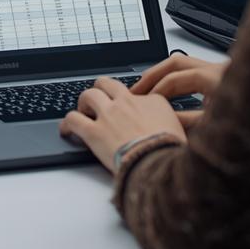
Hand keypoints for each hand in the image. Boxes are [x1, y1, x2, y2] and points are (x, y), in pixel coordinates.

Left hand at [59, 76, 185, 171]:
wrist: (159, 164)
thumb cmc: (172, 153)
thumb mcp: (182, 132)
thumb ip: (171, 123)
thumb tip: (168, 127)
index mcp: (152, 101)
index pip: (137, 94)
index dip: (129, 102)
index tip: (127, 111)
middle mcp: (128, 102)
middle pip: (107, 84)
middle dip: (100, 89)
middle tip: (98, 100)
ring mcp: (109, 115)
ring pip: (88, 95)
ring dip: (83, 103)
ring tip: (82, 112)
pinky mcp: (93, 131)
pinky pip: (73, 119)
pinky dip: (67, 123)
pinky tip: (66, 129)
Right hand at [131, 54, 228, 129]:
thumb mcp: (215, 129)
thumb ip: (186, 122)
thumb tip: (162, 119)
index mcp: (219, 79)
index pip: (177, 78)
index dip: (156, 91)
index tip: (144, 103)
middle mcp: (221, 69)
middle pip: (177, 62)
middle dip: (154, 75)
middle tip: (136, 89)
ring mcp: (224, 72)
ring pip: (186, 65)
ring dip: (166, 77)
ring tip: (149, 91)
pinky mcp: (228, 79)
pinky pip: (197, 73)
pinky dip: (181, 81)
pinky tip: (172, 95)